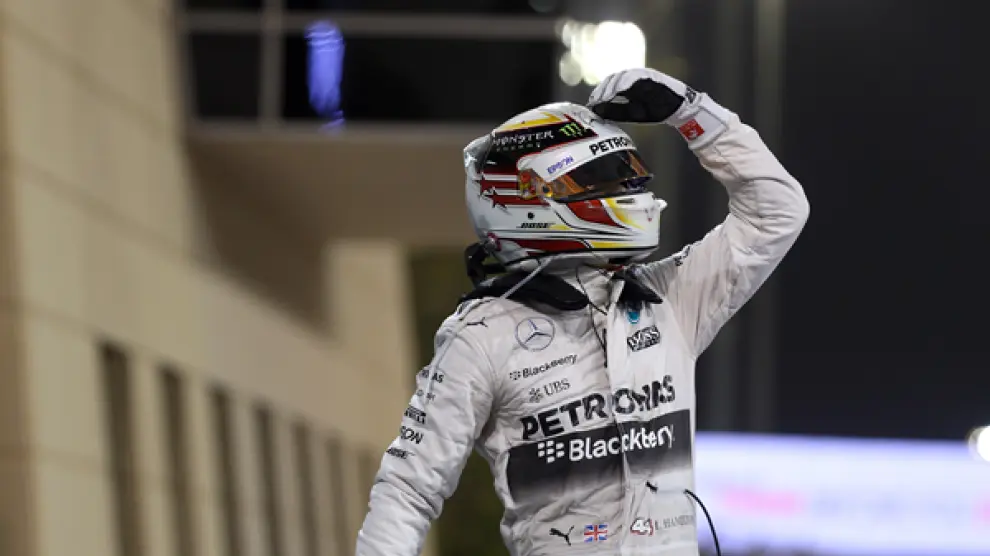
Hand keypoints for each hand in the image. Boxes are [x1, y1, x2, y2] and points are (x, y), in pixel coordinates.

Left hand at [587, 68, 733, 146]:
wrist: (678, 109)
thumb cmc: (654, 110)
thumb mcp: (630, 113)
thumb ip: (614, 111)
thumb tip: (596, 111)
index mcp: (628, 83)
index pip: (609, 84)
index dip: (599, 92)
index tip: (592, 103)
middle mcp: (633, 77)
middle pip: (612, 78)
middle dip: (602, 90)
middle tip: (595, 101)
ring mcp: (642, 75)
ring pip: (621, 76)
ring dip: (610, 86)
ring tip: (603, 98)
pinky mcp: (651, 76)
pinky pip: (634, 77)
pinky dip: (624, 83)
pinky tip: (616, 93)